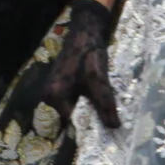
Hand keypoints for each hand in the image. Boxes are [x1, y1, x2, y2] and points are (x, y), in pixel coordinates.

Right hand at [22, 0, 120, 133]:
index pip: (71, 121)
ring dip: (90, 110)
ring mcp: (55, 90)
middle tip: (110, 126)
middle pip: (72, 115)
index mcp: (53, 96)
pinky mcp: (63, 84)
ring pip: (76, 107)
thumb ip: (105, 105)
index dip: (89, 127)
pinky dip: (88, 101)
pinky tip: (101, 102)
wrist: (86, 32)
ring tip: (108, 116)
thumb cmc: (88, 55)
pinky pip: (76, 98)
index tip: (105, 133)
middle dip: (90, 119)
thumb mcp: (98, 81)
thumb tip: (115, 128)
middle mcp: (49, 96)